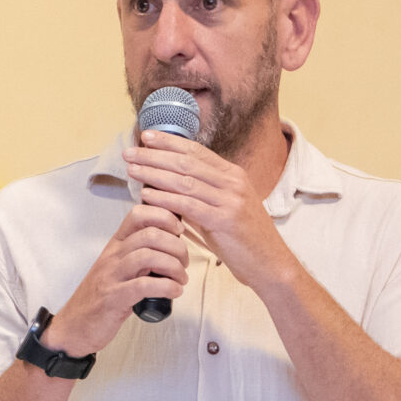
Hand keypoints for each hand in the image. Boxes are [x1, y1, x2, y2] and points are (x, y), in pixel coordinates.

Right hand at [40, 204, 187, 357]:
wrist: (74, 325)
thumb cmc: (102, 297)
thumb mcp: (121, 268)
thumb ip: (141, 255)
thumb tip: (174, 247)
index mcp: (116, 245)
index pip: (138, 214)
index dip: (164, 217)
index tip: (178, 231)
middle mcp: (113, 255)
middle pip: (150, 234)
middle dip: (177, 247)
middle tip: (184, 263)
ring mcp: (112, 276)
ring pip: (149, 256)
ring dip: (174, 267)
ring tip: (181, 279)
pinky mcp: (113, 298)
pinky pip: (143, 285)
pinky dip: (166, 287)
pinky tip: (174, 292)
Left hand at [125, 132, 298, 291]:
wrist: (271, 264)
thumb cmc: (244, 239)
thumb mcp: (225, 208)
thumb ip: (203, 194)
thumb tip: (171, 185)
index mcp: (233, 175)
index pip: (196, 151)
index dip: (169, 142)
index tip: (147, 137)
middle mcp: (233, 182)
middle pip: (187, 162)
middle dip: (155, 155)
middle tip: (130, 151)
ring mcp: (230, 200)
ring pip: (185, 180)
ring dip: (154, 173)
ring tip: (132, 169)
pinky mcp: (225, 220)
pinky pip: (189, 205)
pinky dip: (165, 198)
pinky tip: (147, 194)